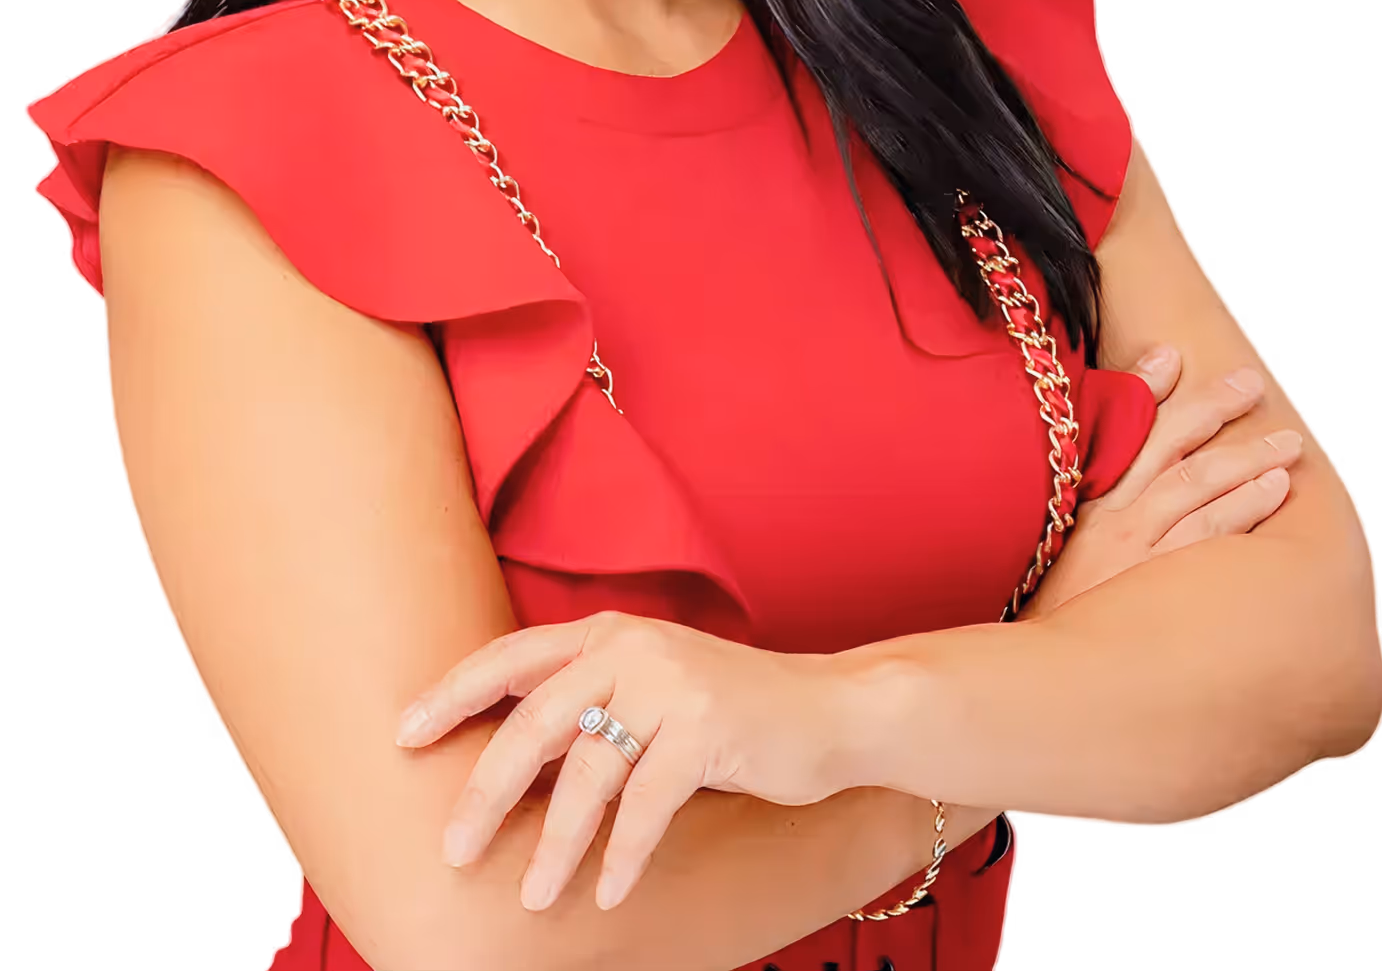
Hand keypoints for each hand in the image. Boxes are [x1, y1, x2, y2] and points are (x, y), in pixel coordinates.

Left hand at [393, 610, 853, 913]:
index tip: (403, 734)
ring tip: (536, 898)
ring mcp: (672, 683)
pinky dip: (622, 854)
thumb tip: (508, 762)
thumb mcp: (652, 690)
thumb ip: (591, 704)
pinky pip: (648, 803)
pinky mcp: (709, 726)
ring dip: (556, 843)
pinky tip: (606, 893)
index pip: (510, 657)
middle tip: (453, 849)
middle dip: (487, 789)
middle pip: (535, 720)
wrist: (829, 710)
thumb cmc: (729, 712)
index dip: (453, 693)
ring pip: (589, 771)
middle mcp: (632, 647)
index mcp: (608, 633)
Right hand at [1017, 344, 1302, 622]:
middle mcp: (1107, 517)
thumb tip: (1096, 492)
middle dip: (1211, 409)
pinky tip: (1275, 489)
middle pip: (1168, 447)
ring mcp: (1135, 548)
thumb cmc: (1041, 617)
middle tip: (1249, 384)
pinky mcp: (1157, 584)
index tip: (1170, 354)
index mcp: (1076, 503)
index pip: (1114, 429)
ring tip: (1286, 443)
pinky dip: (1246, 505)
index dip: (1143, 388)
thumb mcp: (1038, 557)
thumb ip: (1068, 517)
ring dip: (1247, 457)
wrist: (1032, 678)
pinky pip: (1211, 534)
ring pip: (1199, 484)